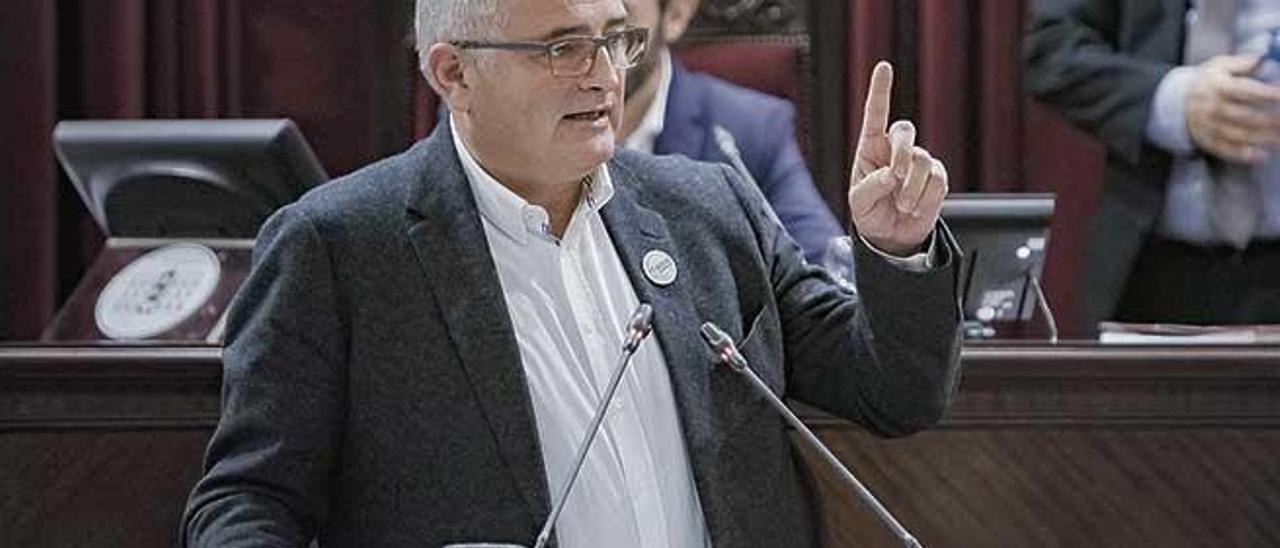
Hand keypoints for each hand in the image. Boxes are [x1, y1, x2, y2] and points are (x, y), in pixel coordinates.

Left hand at [848, 62, 948, 256]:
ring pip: (923, 160)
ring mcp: (918, 162)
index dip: (880, 91)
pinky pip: (937, 180)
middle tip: (894, 179)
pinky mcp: (936, 178)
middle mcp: (895, 149)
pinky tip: (915, 207)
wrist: (891, 236)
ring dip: (911, 188)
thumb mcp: (859, 203)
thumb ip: (870, 188)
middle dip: (901, 153)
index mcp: (871, 148)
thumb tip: (891, 175)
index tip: (884, 66)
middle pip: (905, 130)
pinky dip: (925, 198)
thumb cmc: (869, 213)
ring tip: (902, 205)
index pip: (875, 115)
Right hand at [1186, 54, 1279, 164]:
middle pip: (1245, 116)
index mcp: (1218, 86)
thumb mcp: (1220, 65)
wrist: (1176, 102)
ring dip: (1263, 139)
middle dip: (1270, 121)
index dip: (1268, 94)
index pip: (1246, 91)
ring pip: (1239, 135)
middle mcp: (1212, 107)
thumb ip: (1244, 63)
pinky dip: (1244, 155)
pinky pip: (1226, 151)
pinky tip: (1262, 156)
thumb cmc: (1207, 82)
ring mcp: (1209, 127)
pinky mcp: (1207, 141)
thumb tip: (1266, 62)